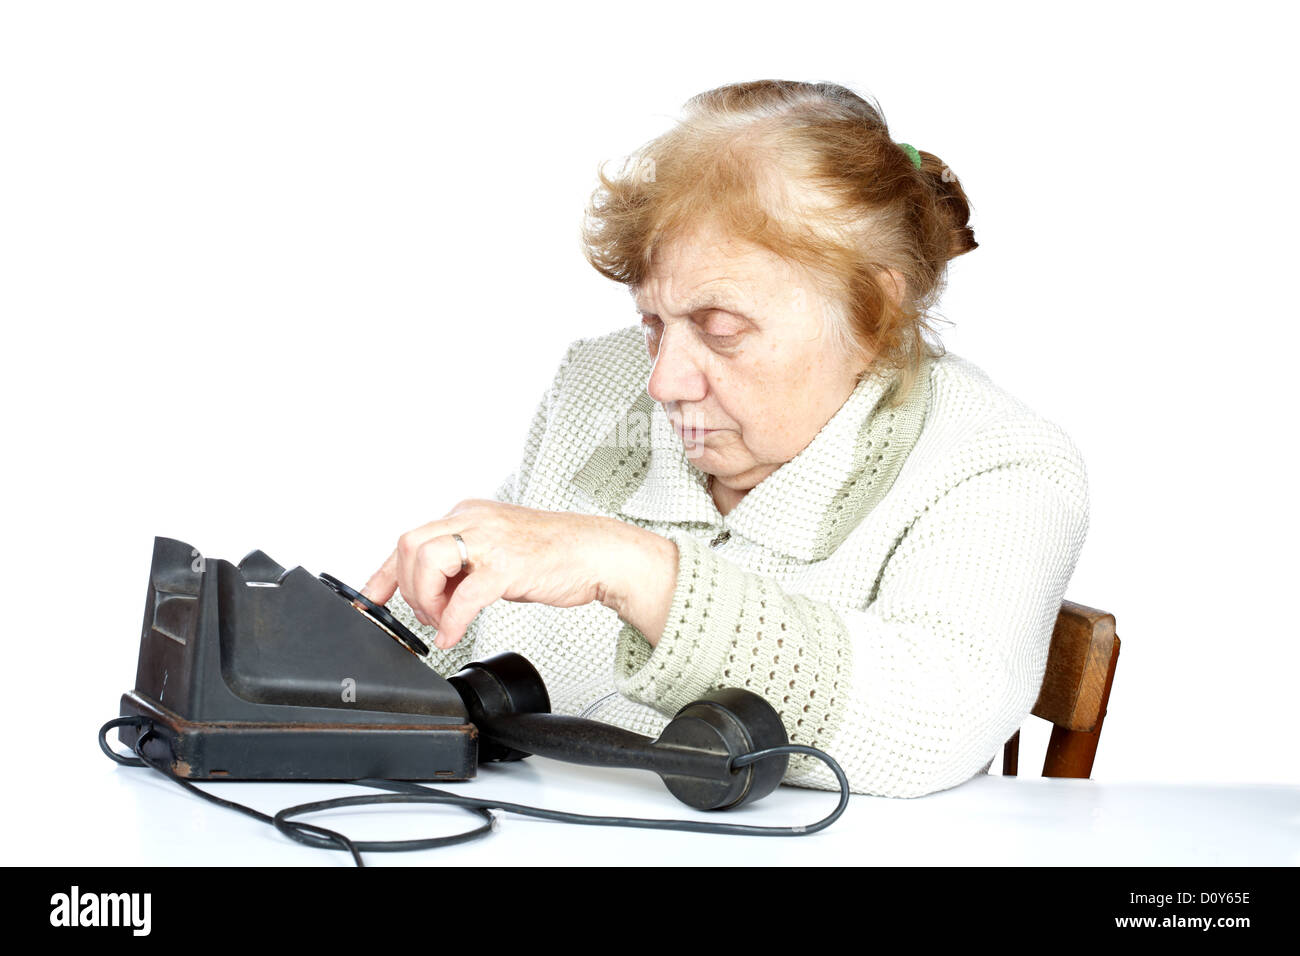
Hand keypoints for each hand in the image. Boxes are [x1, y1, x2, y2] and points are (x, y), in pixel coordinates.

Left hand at [359, 499, 619, 649]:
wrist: (599, 552)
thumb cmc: (555, 553)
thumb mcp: (497, 551)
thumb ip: (464, 565)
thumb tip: (433, 594)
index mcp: (468, 514)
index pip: (410, 540)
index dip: (383, 574)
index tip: (371, 600)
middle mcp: (474, 520)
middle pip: (409, 544)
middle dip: (407, 587)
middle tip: (427, 613)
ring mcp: (490, 540)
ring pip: (427, 561)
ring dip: (425, 600)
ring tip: (443, 619)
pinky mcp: (508, 565)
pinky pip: (464, 595)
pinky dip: (451, 620)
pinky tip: (453, 634)